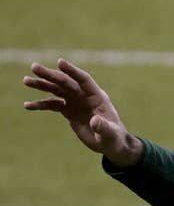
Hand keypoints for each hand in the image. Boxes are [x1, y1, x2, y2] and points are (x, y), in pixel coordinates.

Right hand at [23, 58, 142, 167]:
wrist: (110, 143)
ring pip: (57, 90)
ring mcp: (76, 102)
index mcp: (97, 97)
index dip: (72, 71)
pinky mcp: (68, 111)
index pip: (84, 80)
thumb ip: (103, 127)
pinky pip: (52, 105)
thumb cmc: (113, 137)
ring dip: (42, 85)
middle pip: (66, 82)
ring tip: (26, 80)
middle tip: (34, 67)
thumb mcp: (109, 134)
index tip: (59, 62)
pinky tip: (28, 105)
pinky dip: (40, 105)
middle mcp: (84, 96)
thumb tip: (95, 121)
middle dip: (50, 75)